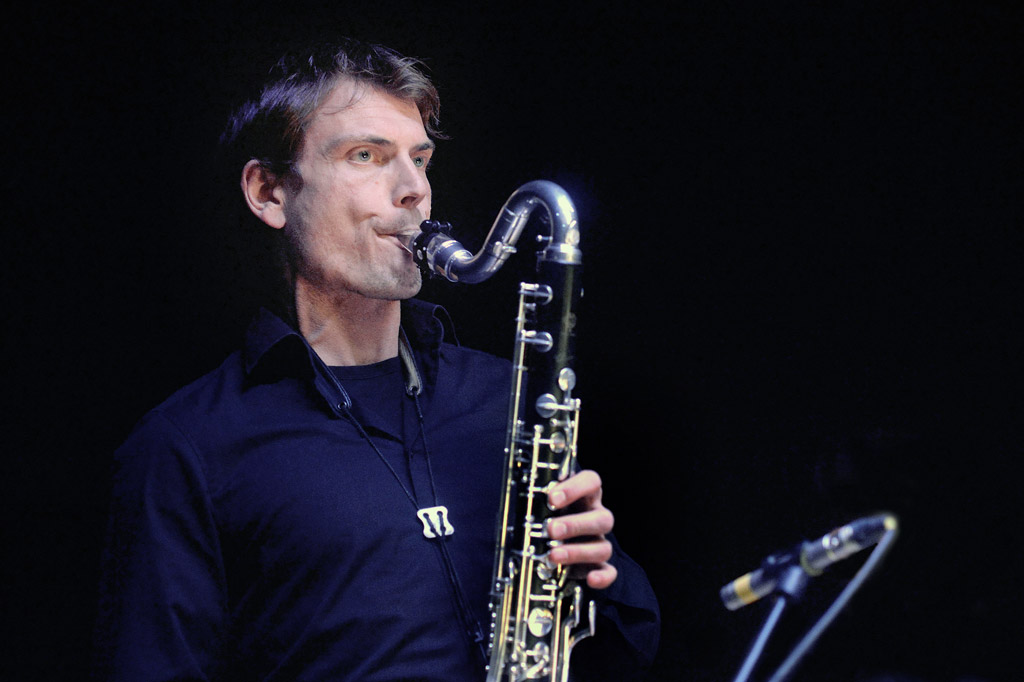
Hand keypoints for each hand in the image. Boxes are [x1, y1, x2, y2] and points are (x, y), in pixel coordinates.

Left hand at [546, 469, 617, 589]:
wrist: (547, 539)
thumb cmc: (544, 515)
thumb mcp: (539, 503)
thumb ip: (535, 501)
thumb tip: (517, 505)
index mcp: (585, 495)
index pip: (591, 482)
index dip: (575, 488)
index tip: (552, 498)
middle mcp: (595, 517)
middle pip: (602, 518)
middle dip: (575, 525)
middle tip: (551, 529)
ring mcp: (598, 541)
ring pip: (603, 547)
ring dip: (579, 552)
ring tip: (554, 555)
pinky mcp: (597, 565)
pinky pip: (608, 571)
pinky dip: (602, 577)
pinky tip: (590, 580)